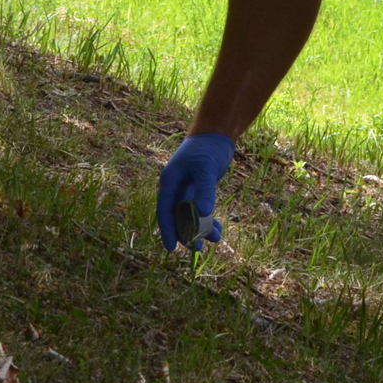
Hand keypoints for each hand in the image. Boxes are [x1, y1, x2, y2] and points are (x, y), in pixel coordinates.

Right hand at [156, 133, 234, 250]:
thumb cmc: (207, 149)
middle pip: (176, 216)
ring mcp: (186, 188)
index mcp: (170, 181)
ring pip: (190, 215)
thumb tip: (203, 213)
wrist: (215, 135)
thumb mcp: (206, 169)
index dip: (167, 229)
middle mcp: (175, 187)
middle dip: (186, 232)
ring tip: (216, 239)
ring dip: (201, 228)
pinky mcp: (197, 189)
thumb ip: (205, 190)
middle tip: (196, 247)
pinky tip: (218, 229)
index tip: (171, 248)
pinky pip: (199, 210)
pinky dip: (208, 219)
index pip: (164, 210)